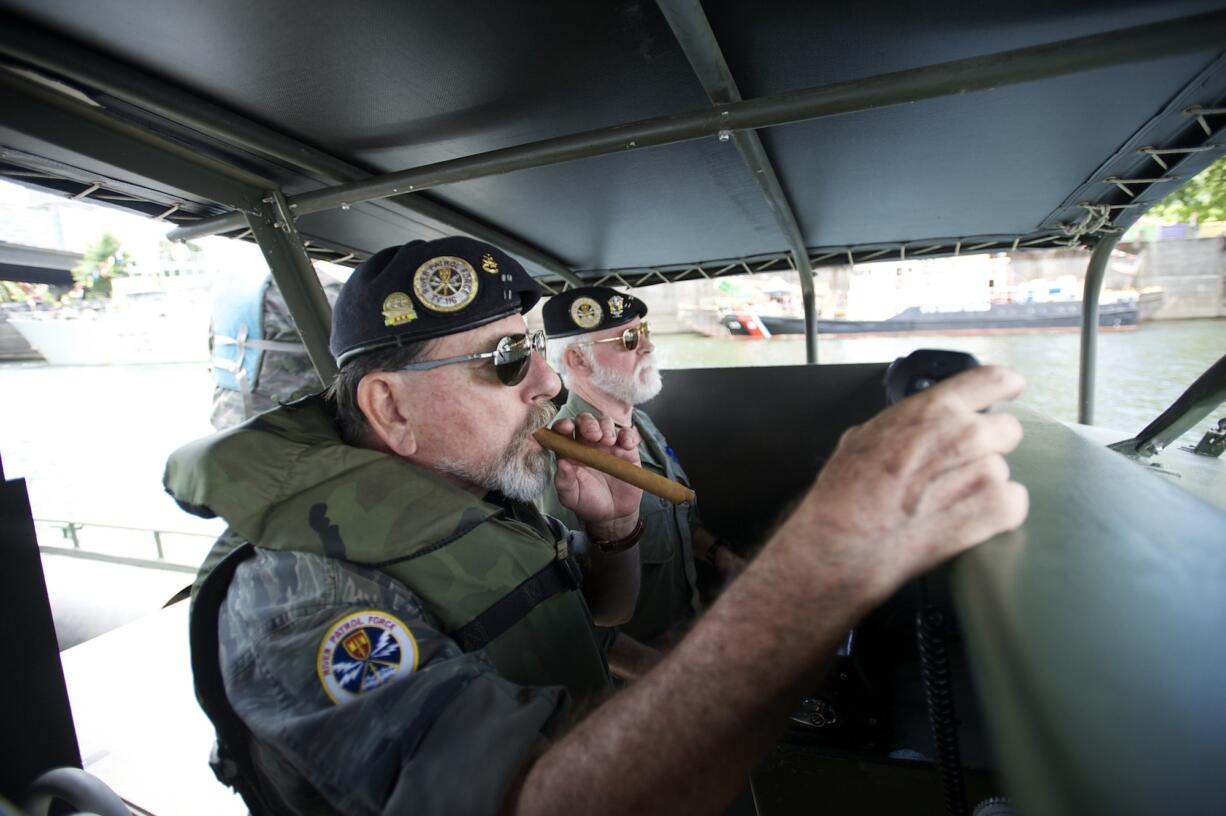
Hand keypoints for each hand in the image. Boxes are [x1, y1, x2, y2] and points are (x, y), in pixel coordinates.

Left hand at [551, 412, 642, 537]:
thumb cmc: (588, 503)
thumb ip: (564, 482)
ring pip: (605, 422)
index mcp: (569, 451)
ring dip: (607, 427)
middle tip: (594, 436)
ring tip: (609, 442)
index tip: (567, 428)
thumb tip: (561, 463)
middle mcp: (587, 443)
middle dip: (588, 423)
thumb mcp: (571, 497)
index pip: (562, 430)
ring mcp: (608, 444)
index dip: (563, 424)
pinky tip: (627, 445)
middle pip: (585, 420)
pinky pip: (628, 434)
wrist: (614, 515)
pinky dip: (628, 435)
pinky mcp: (626, 449)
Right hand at [774, 365, 1028, 606]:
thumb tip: (904, 431)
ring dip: (984, 486)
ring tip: (947, 504)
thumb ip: (898, 427)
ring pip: (1003, 470)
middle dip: (990, 448)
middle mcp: (962, 434)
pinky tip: (966, 520)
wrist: (842, 540)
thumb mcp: (860, 438)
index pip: (991, 379)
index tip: (1010, 389)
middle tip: (961, 469)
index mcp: (931, 410)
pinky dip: (996, 514)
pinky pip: (1014, 502)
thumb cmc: (844, 495)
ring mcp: (980, 472)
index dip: (1006, 385)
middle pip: (1008, 430)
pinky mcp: (991, 510)